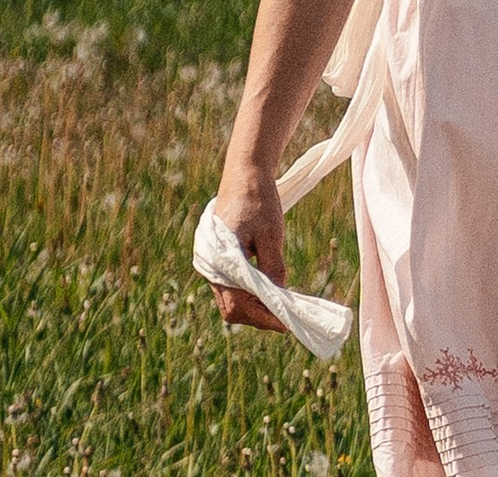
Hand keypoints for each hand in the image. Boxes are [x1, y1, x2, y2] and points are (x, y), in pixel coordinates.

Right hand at [209, 155, 286, 330]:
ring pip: (231, 299)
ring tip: (279, 307)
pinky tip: (268, 291)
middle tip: (284, 319)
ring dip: (253, 306)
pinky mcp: (220, 260)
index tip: (284, 325)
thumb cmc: (258, 200)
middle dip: (257, 316)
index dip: (261, 318)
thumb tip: (280, 297)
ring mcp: (214, 265)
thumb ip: (273, 267)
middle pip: (232, 307)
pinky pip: (232, 286)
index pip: (237, 305)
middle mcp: (212, 268)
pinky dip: (249, 293)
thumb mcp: (271, 234)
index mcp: (221, 262)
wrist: (244, 173)